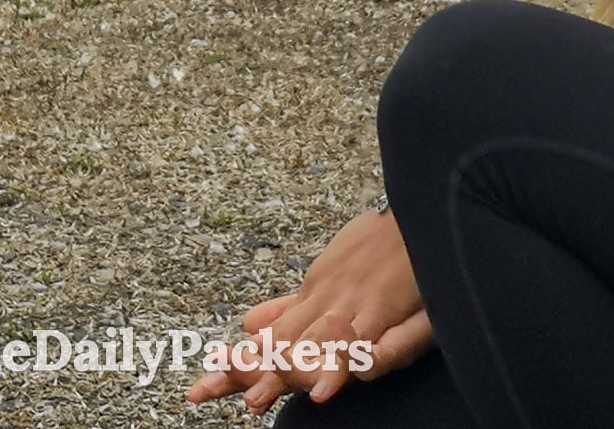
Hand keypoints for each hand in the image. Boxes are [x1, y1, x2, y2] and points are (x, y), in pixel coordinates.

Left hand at [186, 209, 433, 413]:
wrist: (413, 213)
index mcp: (311, 299)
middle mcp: (327, 303)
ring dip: (288, 373)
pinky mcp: (388, 309)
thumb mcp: (326, 276)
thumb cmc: (374, 247)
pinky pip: (369, 343)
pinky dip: (351, 362)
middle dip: (248, 374)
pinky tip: (330, 385)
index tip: (200, 389)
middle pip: (282, 347)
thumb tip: (248, 327)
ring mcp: (355, 306)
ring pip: (317, 347)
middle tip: (205, 393)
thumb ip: (292, 308)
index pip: (269, 341)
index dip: (237, 367)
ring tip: (257, 400)